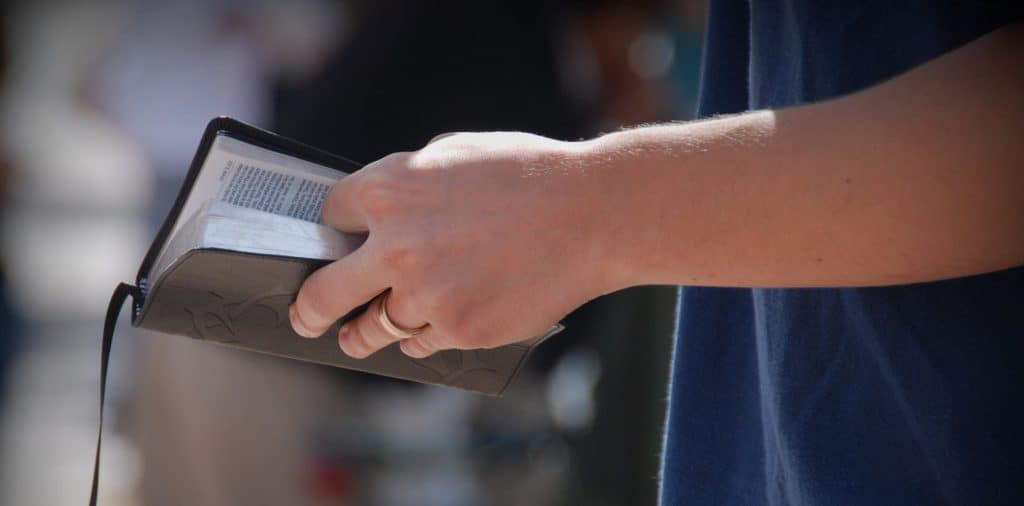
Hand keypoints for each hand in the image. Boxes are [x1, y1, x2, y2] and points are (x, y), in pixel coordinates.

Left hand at [289, 132, 618, 358]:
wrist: (590, 215)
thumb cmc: (528, 175)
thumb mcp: (455, 153)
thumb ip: (408, 181)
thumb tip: (383, 208)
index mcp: (388, 190)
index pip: (329, 216)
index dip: (334, 230)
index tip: (335, 244)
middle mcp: (396, 246)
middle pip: (324, 291)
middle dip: (309, 309)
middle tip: (305, 318)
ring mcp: (426, 294)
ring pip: (374, 326)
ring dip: (365, 331)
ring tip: (356, 337)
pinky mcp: (459, 329)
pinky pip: (421, 342)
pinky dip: (422, 335)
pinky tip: (429, 326)